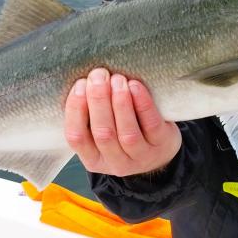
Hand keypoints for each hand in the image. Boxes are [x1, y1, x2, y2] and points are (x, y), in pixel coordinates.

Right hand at [64, 68, 181, 176]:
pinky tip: (135, 86)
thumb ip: (90, 112)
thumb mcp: (101, 129)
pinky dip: (142, 104)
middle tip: (98, 75)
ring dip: (120, 103)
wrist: (160, 148)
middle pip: (103, 133)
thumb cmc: (122, 130)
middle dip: (98, 101)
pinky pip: (151, 125)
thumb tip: (83, 79)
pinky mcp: (161, 145)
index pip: (76, 137)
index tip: (80, 84)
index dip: (75, 110)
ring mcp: (140, 157)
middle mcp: (115, 163)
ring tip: (117, 79)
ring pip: (127, 133)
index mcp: (93, 158)